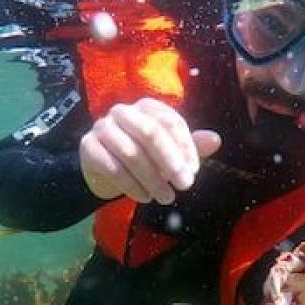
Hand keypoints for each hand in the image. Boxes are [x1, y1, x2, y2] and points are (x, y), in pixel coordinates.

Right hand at [80, 98, 220, 203]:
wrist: (103, 170)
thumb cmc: (143, 157)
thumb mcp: (169, 152)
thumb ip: (191, 146)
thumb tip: (216, 140)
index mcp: (147, 107)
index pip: (170, 122)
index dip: (185, 147)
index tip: (194, 171)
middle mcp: (123, 112)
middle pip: (150, 133)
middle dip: (170, 161)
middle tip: (186, 185)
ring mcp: (103, 127)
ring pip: (131, 152)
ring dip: (152, 179)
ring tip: (167, 197)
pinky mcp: (88, 147)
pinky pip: (112, 167)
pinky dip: (131, 185)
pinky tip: (145, 198)